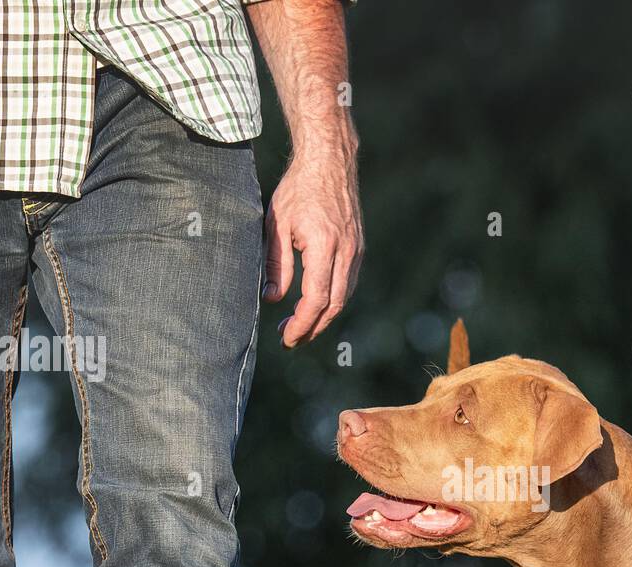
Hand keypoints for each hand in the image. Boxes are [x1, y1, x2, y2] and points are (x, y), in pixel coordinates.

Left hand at [262, 147, 362, 347]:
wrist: (329, 161)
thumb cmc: (298, 189)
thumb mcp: (276, 224)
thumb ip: (276, 263)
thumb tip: (273, 298)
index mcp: (323, 245)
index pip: (316, 298)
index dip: (302, 323)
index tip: (287, 336)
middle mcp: (346, 251)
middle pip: (334, 305)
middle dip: (312, 328)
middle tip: (291, 339)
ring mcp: (356, 250)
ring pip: (344, 297)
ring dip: (323, 317)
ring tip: (300, 326)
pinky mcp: (358, 248)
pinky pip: (347, 283)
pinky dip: (332, 300)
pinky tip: (315, 303)